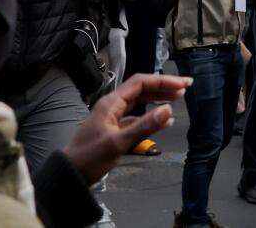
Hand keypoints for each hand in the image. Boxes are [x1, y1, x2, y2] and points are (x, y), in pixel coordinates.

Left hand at [61, 74, 188, 184]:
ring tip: (177, 98)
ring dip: (158, 98)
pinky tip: (162, 121)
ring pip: (139, 101)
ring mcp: (112, 117)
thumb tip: (169, 110)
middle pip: (141, 89)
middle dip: (163, 87)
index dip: (163, 81)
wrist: (70, 175)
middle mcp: (112, 105)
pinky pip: (135, 116)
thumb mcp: (118, 143)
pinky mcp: (113, 129)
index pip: (140, 83)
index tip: (182, 85)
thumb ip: (144, 127)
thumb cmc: (90, 158)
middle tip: (185, 87)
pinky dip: (150, 115)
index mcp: (111, 103)